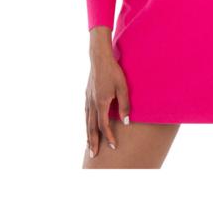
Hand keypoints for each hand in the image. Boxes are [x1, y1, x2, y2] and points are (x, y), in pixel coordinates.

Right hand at [85, 27, 130, 157]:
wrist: (99, 58)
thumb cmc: (113, 72)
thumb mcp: (123, 88)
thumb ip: (124, 106)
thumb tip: (126, 122)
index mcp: (100, 103)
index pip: (104, 126)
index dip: (109, 138)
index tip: (113, 147)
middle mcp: (91, 104)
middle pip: (91, 127)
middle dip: (93, 142)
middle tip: (93, 155)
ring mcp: (87, 99)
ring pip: (86, 121)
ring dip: (88, 134)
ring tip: (88, 144)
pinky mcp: (87, 94)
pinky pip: (86, 113)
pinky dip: (86, 123)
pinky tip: (88, 125)